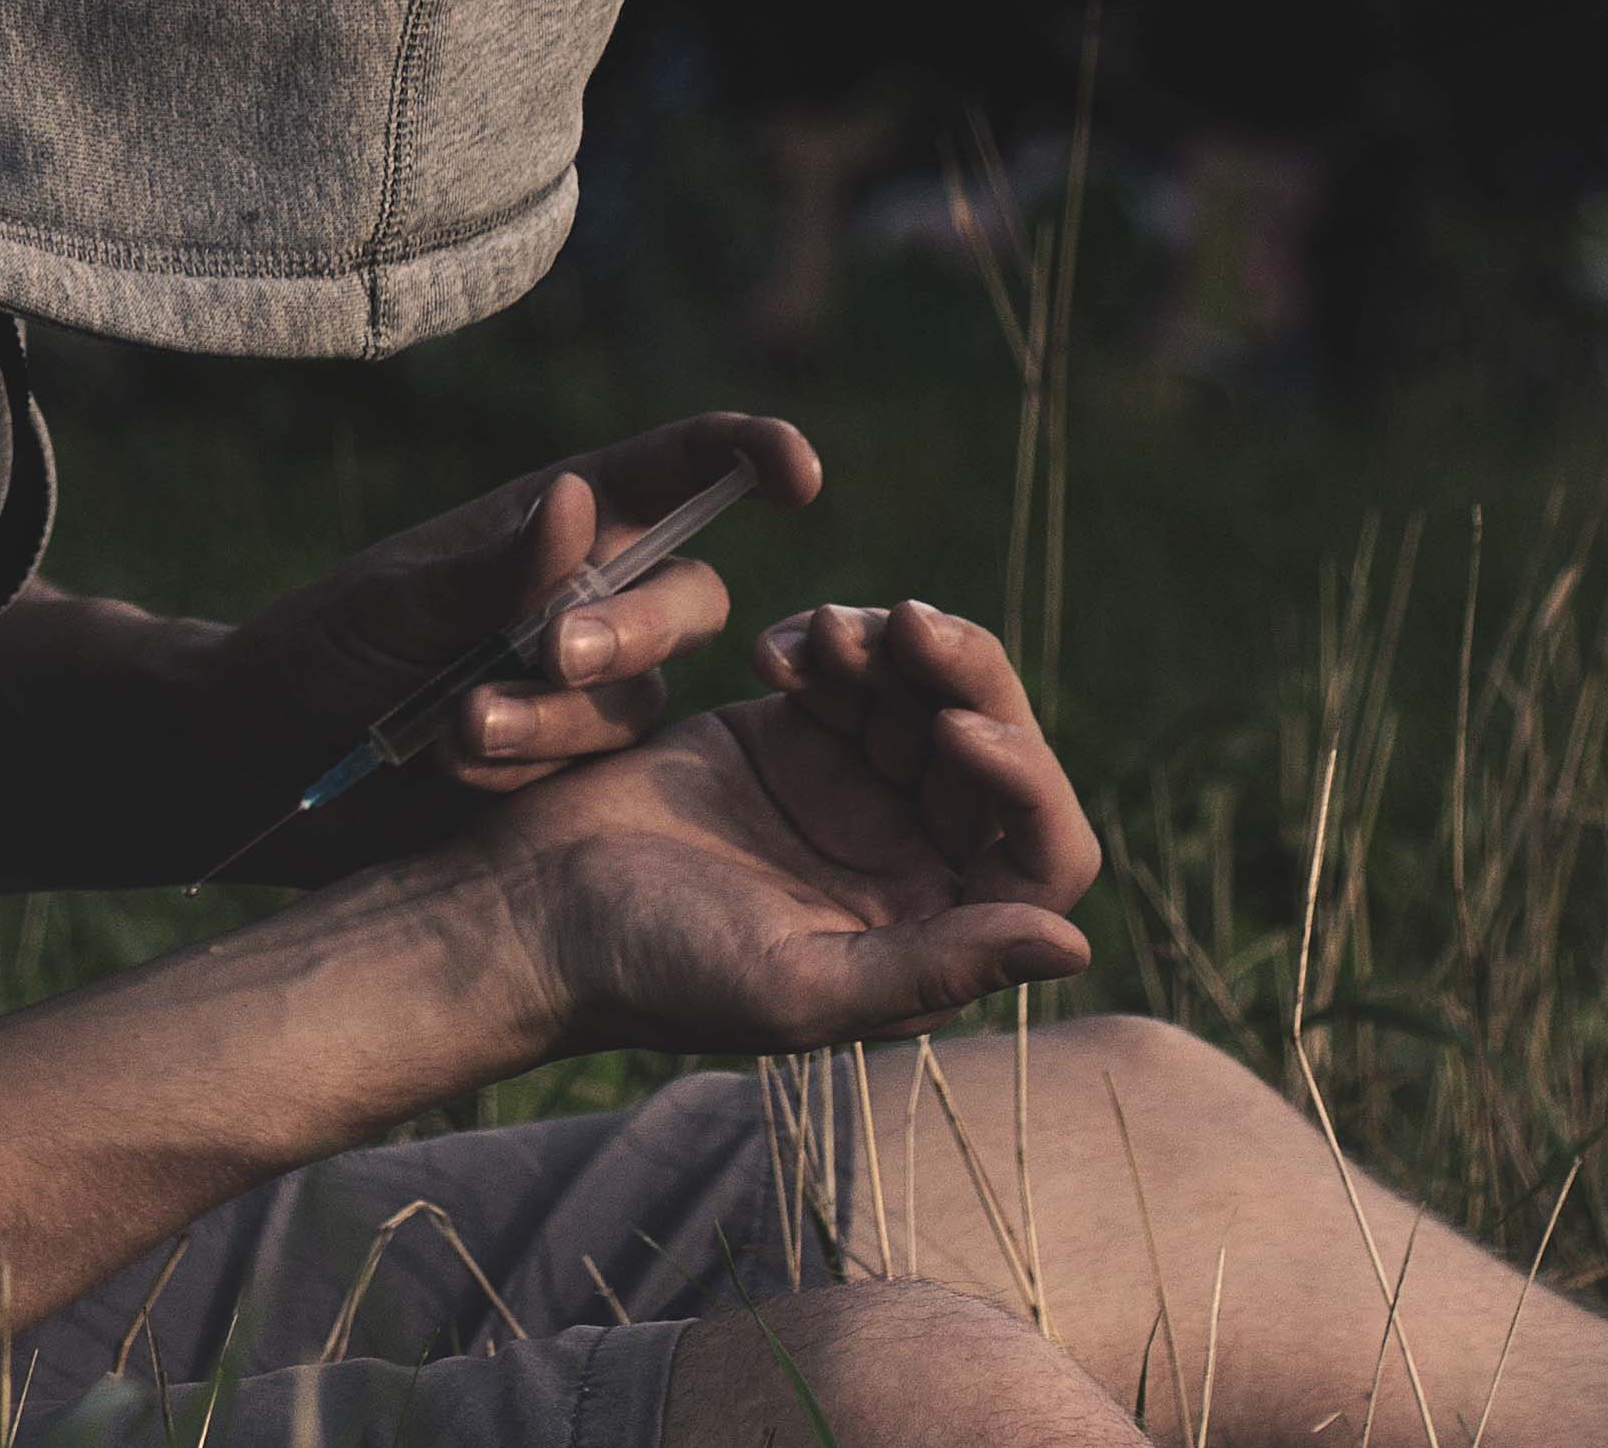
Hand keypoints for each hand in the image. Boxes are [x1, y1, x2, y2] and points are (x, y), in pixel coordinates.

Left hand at [188, 414, 821, 881]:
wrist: (261, 763)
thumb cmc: (322, 651)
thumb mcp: (397, 602)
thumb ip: (495, 567)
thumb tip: (578, 497)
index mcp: (555, 522)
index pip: (677, 471)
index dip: (747, 456)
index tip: (797, 473)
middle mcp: (589, 598)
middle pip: (686, 600)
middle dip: (632, 627)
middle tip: (550, 652)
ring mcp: (583, 692)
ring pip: (637, 699)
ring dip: (554, 714)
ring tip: (456, 725)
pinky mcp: (567, 774)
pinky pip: (595, 771)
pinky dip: (526, 766)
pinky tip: (450, 765)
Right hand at [469, 601, 1101, 1053]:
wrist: (530, 908)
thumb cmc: (656, 970)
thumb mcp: (798, 986)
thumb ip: (935, 964)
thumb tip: (1077, 944)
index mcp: (932, 932)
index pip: (1041, 851)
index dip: (1025, 780)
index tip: (957, 729)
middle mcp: (910, 861)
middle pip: (995, 749)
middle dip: (966, 676)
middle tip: (910, 621)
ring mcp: (855, 791)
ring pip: (927, 693)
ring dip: (894, 645)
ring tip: (826, 630)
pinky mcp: (795, 736)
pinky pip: (850, 668)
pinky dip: (828, 645)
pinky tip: (778, 650)